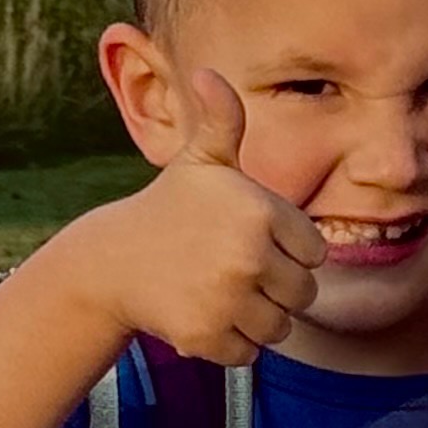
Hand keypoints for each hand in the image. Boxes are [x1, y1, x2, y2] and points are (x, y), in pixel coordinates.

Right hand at [76, 70, 324, 364]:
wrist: (113, 261)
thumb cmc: (169, 208)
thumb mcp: (199, 161)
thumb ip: (223, 121)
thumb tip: (210, 74)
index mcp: (259, 211)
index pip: (314, 253)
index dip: (287, 251)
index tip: (252, 242)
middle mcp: (248, 255)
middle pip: (303, 294)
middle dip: (276, 288)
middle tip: (234, 273)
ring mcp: (227, 299)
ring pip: (280, 328)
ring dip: (257, 318)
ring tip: (220, 293)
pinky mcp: (208, 337)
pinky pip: (250, 353)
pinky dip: (231, 343)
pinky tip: (204, 314)